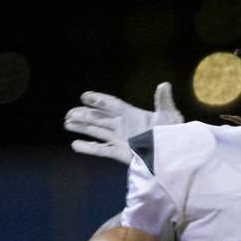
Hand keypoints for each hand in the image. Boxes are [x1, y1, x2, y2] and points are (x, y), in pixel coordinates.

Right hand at [64, 82, 183, 164]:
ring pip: (97, 131)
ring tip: (66, 123)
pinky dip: (88, 148)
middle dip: (84, 115)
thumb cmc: (173, 133)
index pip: (111, 104)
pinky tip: (75, 145)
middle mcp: (123, 125)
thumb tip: (164, 85)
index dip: (98, 100)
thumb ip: (163, 102)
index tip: (85, 97)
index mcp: (131, 113)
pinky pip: (101, 150)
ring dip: (82, 127)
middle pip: (99, 117)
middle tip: (69, 113)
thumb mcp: (169, 115)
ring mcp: (120, 139)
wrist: (173, 154)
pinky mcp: (120, 153)